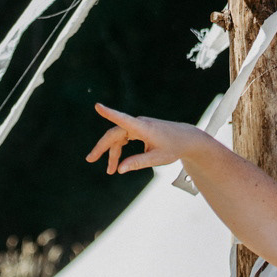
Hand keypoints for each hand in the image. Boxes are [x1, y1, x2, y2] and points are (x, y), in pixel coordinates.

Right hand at [86, 103, 200, 172]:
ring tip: (109, 171)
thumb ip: (138, 163)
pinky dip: (119, 150)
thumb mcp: (157, 159)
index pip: (123, 119)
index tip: (98, 106)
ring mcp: (138, 126)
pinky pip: (123, 138)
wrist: (186, 138)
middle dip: (102, 148)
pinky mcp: (139, 129)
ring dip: (112, 153)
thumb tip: (119, 169)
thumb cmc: (173, 147)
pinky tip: (116, 162)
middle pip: (114, 134)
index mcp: (143, 128)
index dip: (109, 113)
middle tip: (90, 159)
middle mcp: (138, 124)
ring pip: (118, 138)